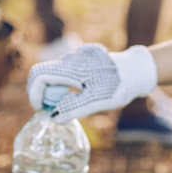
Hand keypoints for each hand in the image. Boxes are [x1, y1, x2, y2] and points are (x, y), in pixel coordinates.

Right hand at [27, 43, 156, 122]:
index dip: (34, 92)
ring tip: (70, 102)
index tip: (41, 108)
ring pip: (55, 72)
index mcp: (71, 67)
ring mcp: (77, 55)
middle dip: (45, 93)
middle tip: (56, 109)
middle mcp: (71, 57)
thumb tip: (53, 117)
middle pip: (45, 73)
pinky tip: (79, 92)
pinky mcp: (83, 57)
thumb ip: (73, 108)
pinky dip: (65, 83)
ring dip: (55, 88)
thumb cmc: (118, 86)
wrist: (137, 71)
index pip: (39, 74)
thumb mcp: (97, 101)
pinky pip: (66, 70)